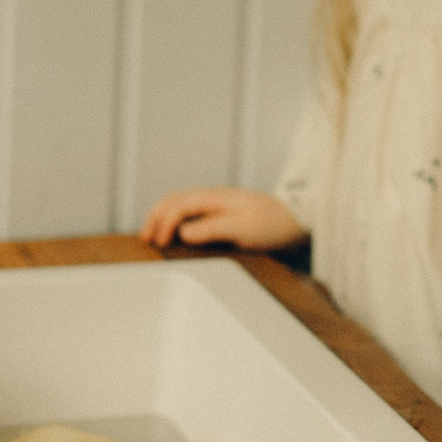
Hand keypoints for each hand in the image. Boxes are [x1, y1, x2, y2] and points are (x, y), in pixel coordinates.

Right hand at [138, 187, 307, 250]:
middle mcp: (212, 196)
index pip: (178, 205)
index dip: (164, 223)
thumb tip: (182, 232)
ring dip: (163, 216)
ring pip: (179, 203)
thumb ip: (211, 228)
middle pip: (173, 200)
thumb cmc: (273, 224)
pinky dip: (175, 219)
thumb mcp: (242, 228)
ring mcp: (216, 202)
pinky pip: (190, 210)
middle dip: (155, 217)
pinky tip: (175, 232)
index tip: (158, 244)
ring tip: (153, 235)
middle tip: (144, 238)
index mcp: (214, 198)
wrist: (297, 217)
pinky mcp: (221, 211)